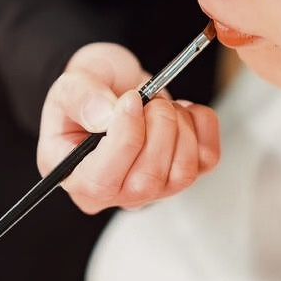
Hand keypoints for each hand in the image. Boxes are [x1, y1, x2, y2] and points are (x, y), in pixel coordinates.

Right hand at [37, 42, 220, 212]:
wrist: (117, 90)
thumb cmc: (91, 95)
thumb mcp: (71, 86)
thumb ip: (79, 98)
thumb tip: (104, 116)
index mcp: (80, 181)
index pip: (103, 182)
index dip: (124, 138)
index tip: (130, 100)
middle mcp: (119, 195)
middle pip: (148, 180)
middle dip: (156, 127)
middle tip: (146, 97)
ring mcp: (157, 189)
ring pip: (183, 173)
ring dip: (178, 125)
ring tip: (159, 103)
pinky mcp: (186, 174)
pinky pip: (208, 158)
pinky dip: (201, 124)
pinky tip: (180, 110)